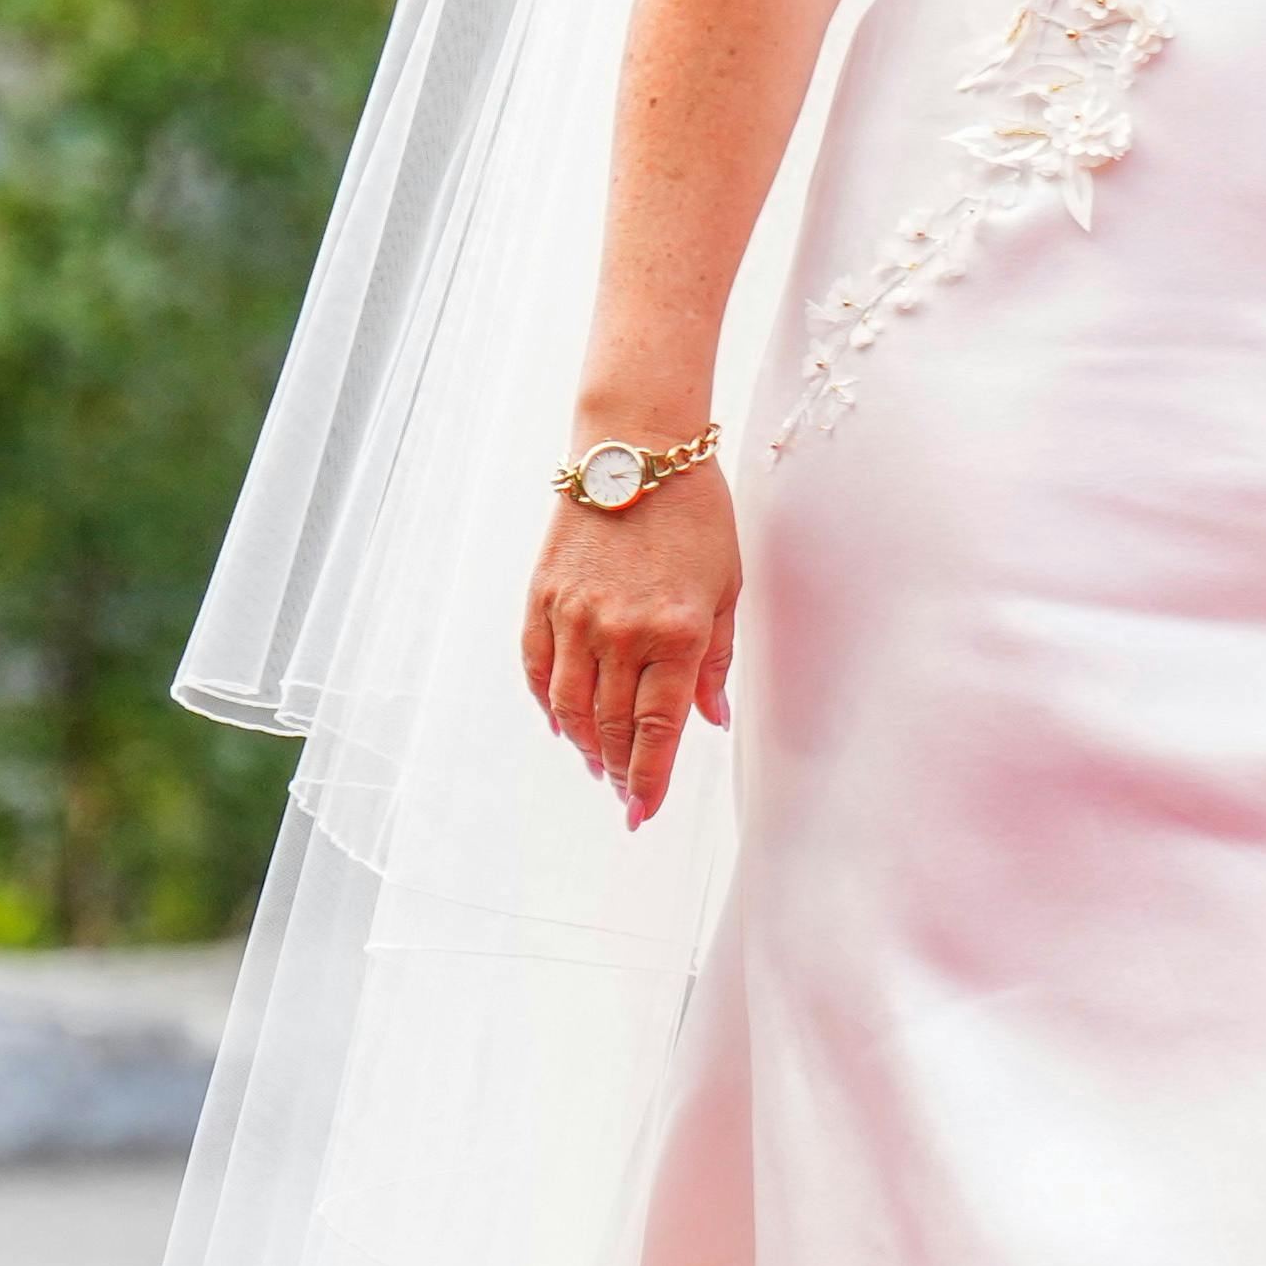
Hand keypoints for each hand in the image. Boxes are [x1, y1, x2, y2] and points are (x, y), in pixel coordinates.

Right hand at [518, 454, 738, 825]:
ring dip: (584, 745)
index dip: (650, 779)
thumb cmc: (696, 518)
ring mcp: (575, 616)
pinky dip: (549, 705)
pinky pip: (539, 669)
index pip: (657, 730)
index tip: (645, 813)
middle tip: (625, 794)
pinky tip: (562, 724)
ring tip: (598, 765)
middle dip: (619, 770)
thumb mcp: (726, 588)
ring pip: (571, 707)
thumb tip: (709, 721)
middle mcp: (621, 632)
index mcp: (677, 633)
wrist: (637, 452)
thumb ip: (715, 660)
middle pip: (612, 727)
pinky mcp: (543, 597)